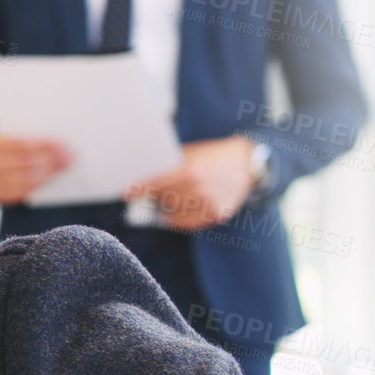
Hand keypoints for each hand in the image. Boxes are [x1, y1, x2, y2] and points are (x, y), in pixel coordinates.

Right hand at [0, 131, 72, 204]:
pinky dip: (39, 185)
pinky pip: (23, 192)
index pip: (21, 144)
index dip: (43, 145)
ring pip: (26, 179)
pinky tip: (50, 178)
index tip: (62, 145)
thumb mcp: (8, 135)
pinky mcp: (0, 196)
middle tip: (69, 158)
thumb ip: (28, 138)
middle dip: (50, 160)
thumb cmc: (3, 146)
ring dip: (48, 174)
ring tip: (63, 167)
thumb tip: (57, 143)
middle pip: (25, 162)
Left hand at [126, 136, 257, 230]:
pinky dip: (177, 216)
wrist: (247, 165)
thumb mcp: (193, 152)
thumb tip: (144, 175)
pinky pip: (185, 222)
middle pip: (163, 199)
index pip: (158, 182)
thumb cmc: (214, 156)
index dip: (140, 188)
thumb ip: (171, 165)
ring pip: (172, 212)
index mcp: (192, 169)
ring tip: (167, 196)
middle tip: (145, 193)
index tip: (126, 192)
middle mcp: (200, 189)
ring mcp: (209, 205)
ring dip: (164, 206)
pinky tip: (177, 206)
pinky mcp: (215, 216)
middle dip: (153, 196)